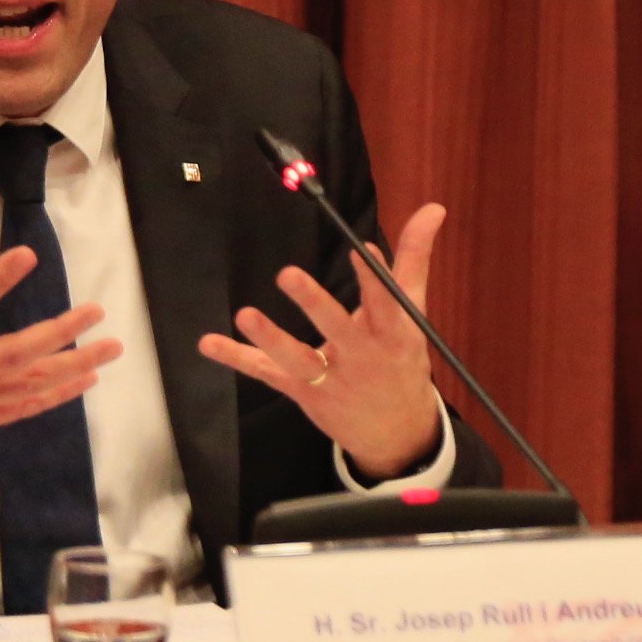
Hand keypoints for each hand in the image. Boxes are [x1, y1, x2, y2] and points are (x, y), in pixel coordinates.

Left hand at [197, 203, 447, 479]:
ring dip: (270, 338)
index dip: (374, 277)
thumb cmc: (400, 360)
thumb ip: (414, 259)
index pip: (385, 303)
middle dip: (314, 304)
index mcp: (391, 334)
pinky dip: (237, 358)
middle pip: (337, 329)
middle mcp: (360, 357)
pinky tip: (208, 343)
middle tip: (288, 275)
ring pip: (298, 358)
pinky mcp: (302, 392)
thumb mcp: (412, 312)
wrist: (397, 432)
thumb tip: (433, 209)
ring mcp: (329, 378)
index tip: (363, 249)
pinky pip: (266, 373)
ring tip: (245, 315)